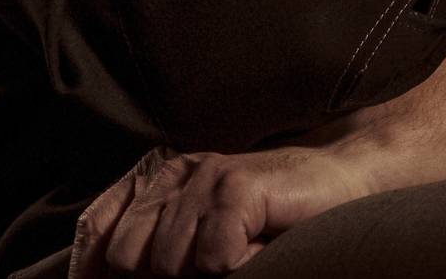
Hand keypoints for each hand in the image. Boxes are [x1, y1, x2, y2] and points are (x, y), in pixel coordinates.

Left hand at [68, 142, 372, 277]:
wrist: (341, 180)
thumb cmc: (277, 221)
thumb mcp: (211, 239)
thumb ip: (162, 248)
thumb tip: (105, 277)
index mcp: (162, 185)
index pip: (104, 242)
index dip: (108, 274)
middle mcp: (176, 176)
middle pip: (132, 260)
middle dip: (171, 276)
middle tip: (218, 261)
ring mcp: (205, 176)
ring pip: (169, 262)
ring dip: (209, 273)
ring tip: (244, 249)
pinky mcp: (236, 185)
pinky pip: (212, 257)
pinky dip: (240, 265)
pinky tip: (262, 245)